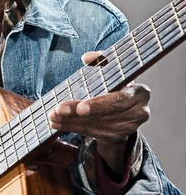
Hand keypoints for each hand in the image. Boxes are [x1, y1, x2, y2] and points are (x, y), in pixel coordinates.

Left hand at [49, 51, 150, 172]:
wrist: (126, 109)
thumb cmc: (117, 85)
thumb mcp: (111, 70)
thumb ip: (101, 61)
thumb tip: (87, 58)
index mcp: (140, 92)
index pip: (119, 100)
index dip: (99, 104)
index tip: (80, 107)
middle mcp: (139, 112)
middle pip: (105, 114)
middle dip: (79, 114)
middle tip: (59, 110)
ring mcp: (129, 127)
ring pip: (96, 125)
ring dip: (71, 121)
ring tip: (53, 116)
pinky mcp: (117, 137)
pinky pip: (92, 133)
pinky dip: (73, 128)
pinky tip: (58, 124)